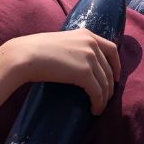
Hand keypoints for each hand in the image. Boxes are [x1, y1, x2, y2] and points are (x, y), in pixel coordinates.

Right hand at [0, 29, 120, 114]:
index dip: (117, 65)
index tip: (115, 77)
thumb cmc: (38, 49)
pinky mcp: (85, 73)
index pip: (112, 49)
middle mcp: (91, 44)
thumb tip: (80, 62)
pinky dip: (98, 103)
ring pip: (106, 83)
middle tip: (105, 97)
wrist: (26, 55)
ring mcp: (89, 58)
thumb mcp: (63, 41)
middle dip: (110, 85)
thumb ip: (75, 47)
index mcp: (87, 34)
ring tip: (98, 106)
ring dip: (104, 97)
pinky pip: (98, 92)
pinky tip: (94, 109)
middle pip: (110, 69)